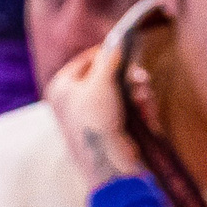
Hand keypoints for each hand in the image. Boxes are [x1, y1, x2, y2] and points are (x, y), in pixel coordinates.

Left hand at [46, 43, 145, 190]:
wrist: (106, 163)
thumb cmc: (95, 120)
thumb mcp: (99, 84)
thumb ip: (107, 61)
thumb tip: (114, 42)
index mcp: (61, 86)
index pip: (83, 60)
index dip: (105, 54)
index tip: (123, 49)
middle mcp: (72, 100)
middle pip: (106, 76)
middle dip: (127, 78)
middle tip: (139, 80)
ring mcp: (91, 115)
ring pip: (121, 93)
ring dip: (137, 94)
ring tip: (142, 101)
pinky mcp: (108, 128)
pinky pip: (127, 110)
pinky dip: (139, 110)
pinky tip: (145, 114)